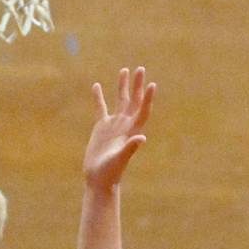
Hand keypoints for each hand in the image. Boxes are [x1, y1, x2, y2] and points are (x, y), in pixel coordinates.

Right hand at [84, 66, 155, 192]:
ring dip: (122, 86)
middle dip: (137, 85)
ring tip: (124, 70)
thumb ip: (130, 149)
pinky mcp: (101, 127)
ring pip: (120, 101)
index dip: (148, 98)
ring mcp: (113, 125)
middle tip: (140, 69)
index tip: (151, 85)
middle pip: (134, 101)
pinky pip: (100, 108)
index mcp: (132, 131)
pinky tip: (97, 85)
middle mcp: (125, 125)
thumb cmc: (110, 172)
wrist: (99, 179)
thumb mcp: (120, 160)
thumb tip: (141, 139)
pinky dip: (98, 97)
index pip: (142, 111)